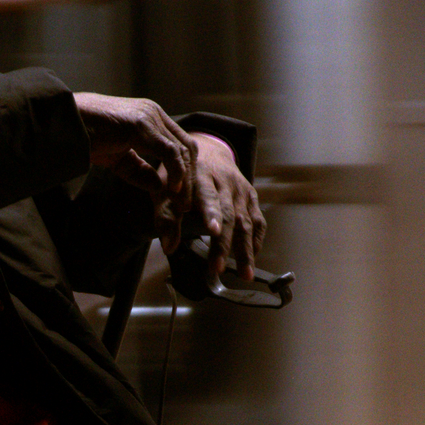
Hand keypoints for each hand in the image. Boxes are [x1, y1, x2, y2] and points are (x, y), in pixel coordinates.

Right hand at [73, 93, 198, 238]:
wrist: (63, 124)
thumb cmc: (84, 138)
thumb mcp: (117, 159)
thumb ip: (139, 170)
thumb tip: (160, 186)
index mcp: (150, 117)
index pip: (179, 143)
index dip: (185, 171)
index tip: (183, 196)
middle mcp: (154, 113)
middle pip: (186, 146)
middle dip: (191, 177)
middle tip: (187, 205)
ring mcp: (149, 117)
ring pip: (182, 151)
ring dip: (185, 180)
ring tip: (182, 203)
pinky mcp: (142, 125)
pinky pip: (170, 152)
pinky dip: (176, 173)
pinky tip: (173, 190)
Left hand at [179, 133, 265, 279]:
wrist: (209, 150)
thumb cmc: (182, 176)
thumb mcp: (166, 188)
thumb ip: (166, 216)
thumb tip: (169, 247)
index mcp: (201, 176)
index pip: (208, 196)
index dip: (211, 213)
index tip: (213, 231)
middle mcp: (225, 182)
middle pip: (228, 215)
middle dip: (223, 243)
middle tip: (217, 267)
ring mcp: (241, 190)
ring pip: (246, 222)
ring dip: (245, 250)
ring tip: (245, 274)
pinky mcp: (251, 197)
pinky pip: (258, 221)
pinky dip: (256, 241)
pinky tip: (251, 258)